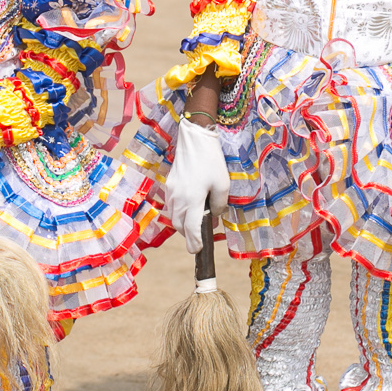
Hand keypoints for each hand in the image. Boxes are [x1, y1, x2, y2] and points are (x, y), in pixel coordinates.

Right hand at [165, 118, 229, 252]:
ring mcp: (171, 192)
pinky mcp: (169, 185)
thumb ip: (219, 205)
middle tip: (198, 240)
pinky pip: (171, 206)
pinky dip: (179, 213)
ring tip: (196, 223)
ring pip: (174, 217)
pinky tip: (189, 209)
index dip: (195, 242)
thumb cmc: (211, 161)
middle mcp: (178, 199)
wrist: (194, 140)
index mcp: (192, 200)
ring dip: (183, 224)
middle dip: (188, 236)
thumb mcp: (223, 184)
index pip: (191, 229)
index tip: (198, 250)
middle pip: (179, 226)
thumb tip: (213, 217)